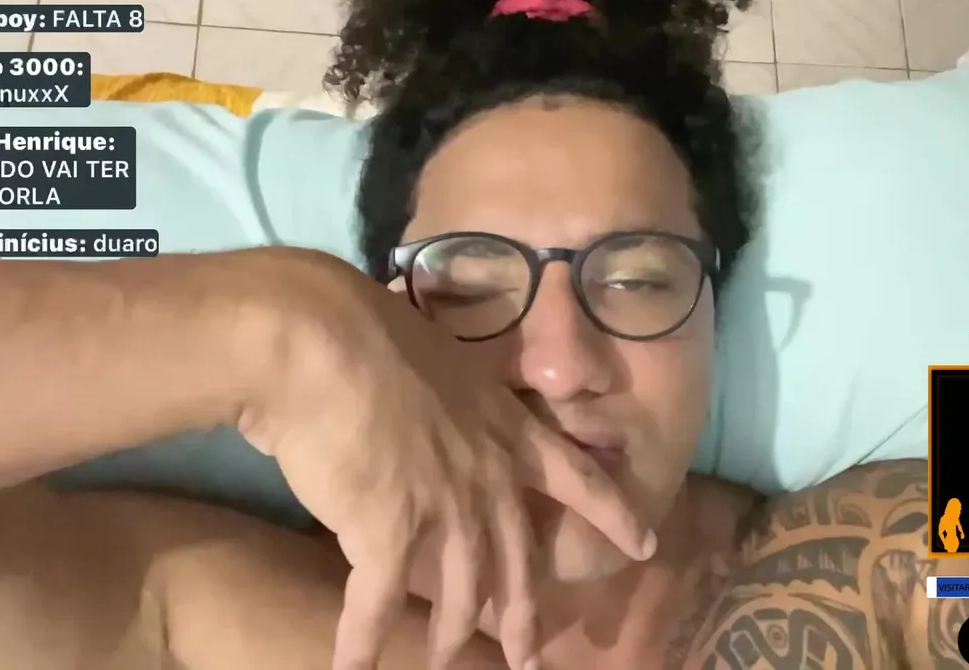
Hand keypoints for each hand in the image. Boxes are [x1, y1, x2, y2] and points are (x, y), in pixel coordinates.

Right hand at [232, 248, 654, 669]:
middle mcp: (489, 473)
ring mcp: (447, 506)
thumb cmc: (367, 333)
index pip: (579, 477)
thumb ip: (447, 401)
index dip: (614, 514)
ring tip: (439, 666)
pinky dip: (362, 643)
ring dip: (449, 638)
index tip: (647, 544)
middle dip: (524, 616)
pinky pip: (380, 604)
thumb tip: (425, 411)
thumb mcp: (437, 361)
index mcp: (506, 427)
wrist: (321, 338)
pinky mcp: (392, 530)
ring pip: (463, 593)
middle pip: (519, 560)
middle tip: (530, 659)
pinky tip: (353, 668)